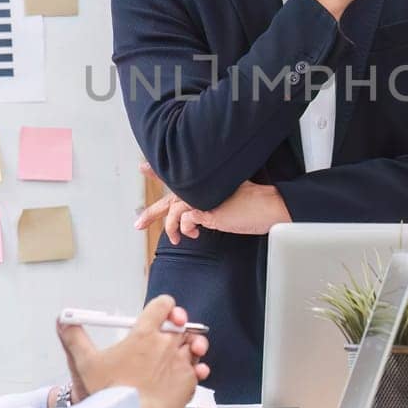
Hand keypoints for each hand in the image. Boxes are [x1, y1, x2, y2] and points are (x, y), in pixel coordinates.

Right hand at [57, 296, 209, 407]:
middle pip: (182, 325)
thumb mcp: (85, 362)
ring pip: (194, 346)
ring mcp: (180, 363)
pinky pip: (198, 371)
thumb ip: (74, 337)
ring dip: (191, 347)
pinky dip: (195, 371)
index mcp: (144, 333)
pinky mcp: (189, 382)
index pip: (163, 305)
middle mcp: (165, 344)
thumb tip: (64, 321)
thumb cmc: (108, 393)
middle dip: (179, 327)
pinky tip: (188, 374)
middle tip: (172, 335)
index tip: (162, 313)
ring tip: (186, 352)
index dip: (164, 307)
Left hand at [133, 164, 290, 240]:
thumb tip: (202, 214)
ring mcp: (202, 196)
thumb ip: (214, 197)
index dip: (159, 171)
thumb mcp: (232, 195)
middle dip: (152, 211)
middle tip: (138, 222)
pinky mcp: (206, 210)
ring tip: (176, 239)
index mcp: (206, 179)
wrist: (269, 205)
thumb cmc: (256, 203)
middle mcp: (201, 185)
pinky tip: (194, 234)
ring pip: (174, 211)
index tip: (143, 168)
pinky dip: (186, 229)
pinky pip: (186, 221)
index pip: (179, 173)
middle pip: (169, 196)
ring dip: (172, 228)